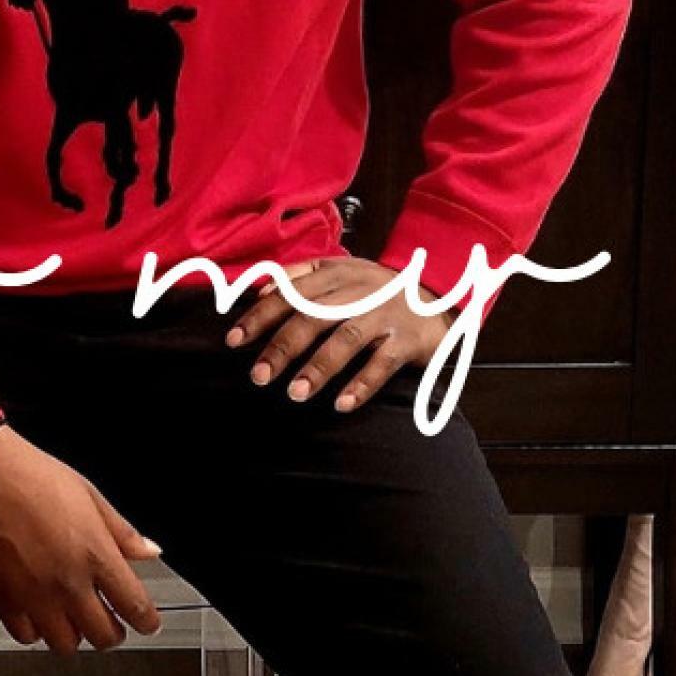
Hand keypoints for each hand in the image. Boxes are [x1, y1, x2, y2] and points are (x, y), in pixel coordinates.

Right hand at [0, 426, 167, 655]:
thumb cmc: (33, 477)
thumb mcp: (90, 495)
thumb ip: (122, 531)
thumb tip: (149, 550)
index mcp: (96, 554)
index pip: (134, 606)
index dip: (147, 621)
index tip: (148, 623)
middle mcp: (68, 583)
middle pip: (104, 636)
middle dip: (113, 634)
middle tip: (112, 624)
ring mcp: (35, 596)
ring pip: (66, 645)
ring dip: (76, 636)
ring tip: (75, 620)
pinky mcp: (3, 600)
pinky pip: (27, 636)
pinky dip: (37, 632)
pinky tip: (40, 615)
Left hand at [225, 252, 455, 413]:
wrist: (440, 289)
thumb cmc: (378, 287)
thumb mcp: (341, 270)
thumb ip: (300, 276)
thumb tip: (260, 291)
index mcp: (336, 273)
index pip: (290, 293)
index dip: (260, 316)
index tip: (234, 340)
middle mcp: (359, 290)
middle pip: (313, 316)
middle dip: (283, 346)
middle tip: (259, 376)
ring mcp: (385, 314)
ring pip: (346, 338)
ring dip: (319, 367)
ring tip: (295, 393)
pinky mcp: (408, 339)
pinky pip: (383, 363)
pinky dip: (362, 384)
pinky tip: (341, 404)